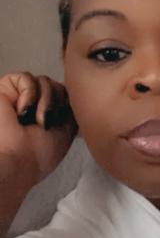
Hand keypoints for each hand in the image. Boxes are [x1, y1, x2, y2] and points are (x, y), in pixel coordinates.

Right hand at [0, 72, 76, 190]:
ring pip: (44, 80)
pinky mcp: (3, 88)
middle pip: (56, 85)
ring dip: (46, 101)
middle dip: (57, 103)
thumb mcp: (66, 130)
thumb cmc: (38, 155)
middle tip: (47, 123)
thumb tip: (76, 93)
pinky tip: (22, 112)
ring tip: (36, 121)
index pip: (64, 94)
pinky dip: (30, 93)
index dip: (67, 103)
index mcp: (44, 115)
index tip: (61, 122)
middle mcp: (32, 105)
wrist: (16, 160)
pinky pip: (26, 77)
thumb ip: (70, 108)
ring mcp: (17, 96)